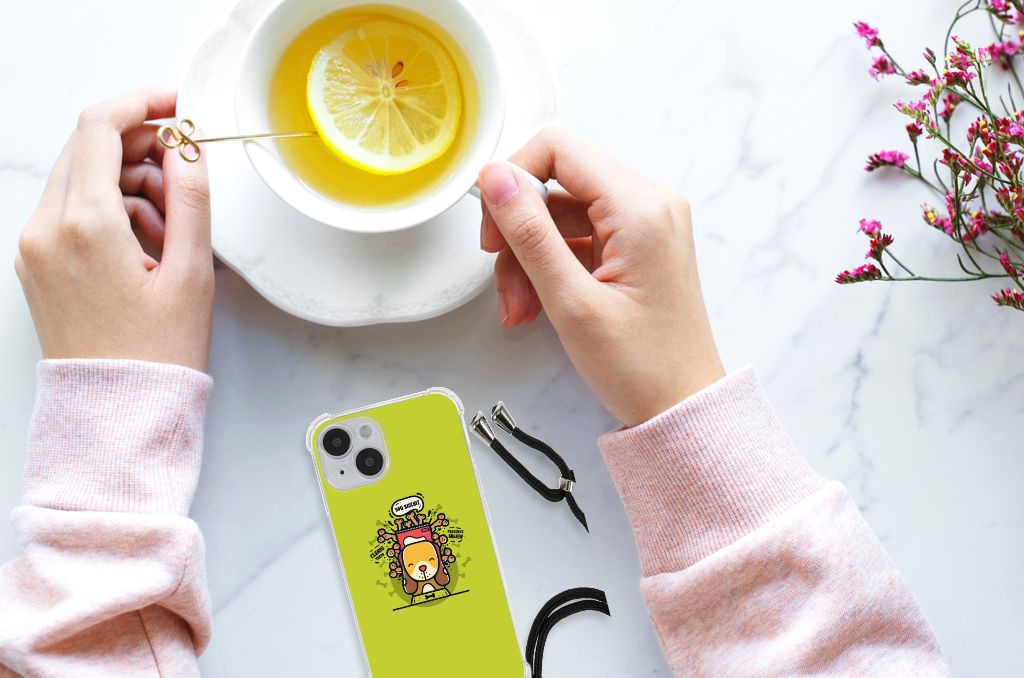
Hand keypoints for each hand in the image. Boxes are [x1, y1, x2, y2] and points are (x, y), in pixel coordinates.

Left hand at [15, 88, 213, 371]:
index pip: (101, 127)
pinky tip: (147, 244)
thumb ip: (192, 198)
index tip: (176, 105)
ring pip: (82, 178)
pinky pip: (72, 210)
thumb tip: (188, 147)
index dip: (143, 103)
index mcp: (85, 225)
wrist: (117, 412)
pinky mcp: (37, 263)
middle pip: (88, 147)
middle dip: (141, 147)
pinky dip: (110, 210)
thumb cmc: (156, 354)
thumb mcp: (191, 273)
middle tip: (185, 174)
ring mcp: (35, 246)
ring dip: (129, 182)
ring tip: (173, 228)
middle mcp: (47, 229)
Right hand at [478, 128, 723, 426]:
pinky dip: (550, 267)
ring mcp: (644, 224)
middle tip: (502, 278)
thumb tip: (495, 177)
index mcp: (640, 207)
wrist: (682, 408)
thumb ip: (529, 233)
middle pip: (557, 182)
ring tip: (520, 309)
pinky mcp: (636, 246)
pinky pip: (578, 237)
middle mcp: (648, 203)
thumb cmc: (641, 366)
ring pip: (561, 214)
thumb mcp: (571, 301)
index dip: (513, 179)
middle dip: (519, 230)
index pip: (558, 149)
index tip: (492, 226)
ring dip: (529, 257)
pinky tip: (537, 306)